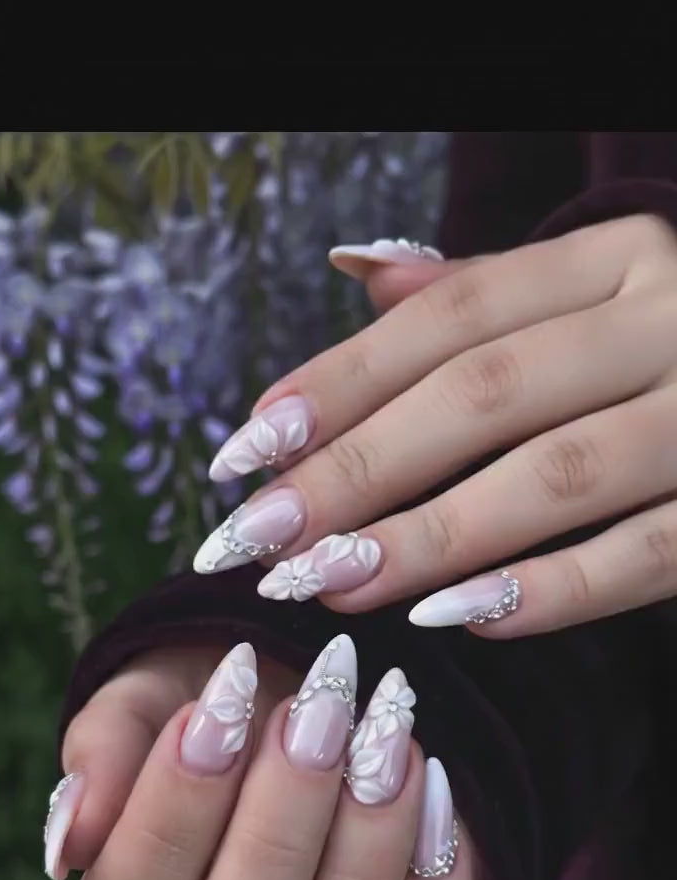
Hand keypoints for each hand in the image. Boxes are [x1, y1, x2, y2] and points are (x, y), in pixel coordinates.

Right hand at [45, 638, 482, 879]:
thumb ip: (105, 750)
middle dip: (275, 833)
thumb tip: (71, 838)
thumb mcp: (155, 692)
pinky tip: (431, 778)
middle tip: (310, 716)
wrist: (330, 691)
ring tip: (382, 737)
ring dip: (362, 856)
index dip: (169, 817)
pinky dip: (436, 878)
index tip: (212, 710)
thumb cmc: (231, 696)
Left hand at [199, 216, 676, 636]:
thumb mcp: (594, 297)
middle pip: (484, 392)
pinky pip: (645, 555)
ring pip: (557, 475)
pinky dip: (553, 592)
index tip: (245, 449)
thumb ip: (485, 296)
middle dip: (358, 469)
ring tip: (335, 582)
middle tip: (263, 536)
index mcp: (613, 259)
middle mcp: (667, 316)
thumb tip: (358, 273)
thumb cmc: (675, 351)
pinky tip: (464, 619)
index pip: (449, 319)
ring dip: (434, 537)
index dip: (337, 382)